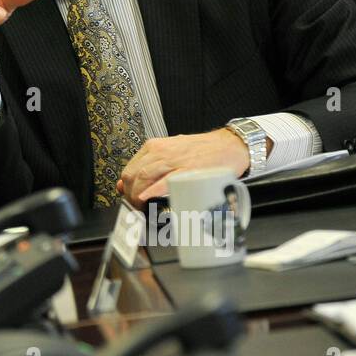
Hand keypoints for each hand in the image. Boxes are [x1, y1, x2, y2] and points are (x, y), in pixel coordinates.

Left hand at [116, 129, 249, 204]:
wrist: (229, 146)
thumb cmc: (202, 152)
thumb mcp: (171, 153)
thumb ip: (150, 166)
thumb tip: (126, 184)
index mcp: (155, 147)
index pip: (129, 170)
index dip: (126, 189)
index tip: (128, 200)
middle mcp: (161, 151)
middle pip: (132, 175)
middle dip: (130, 195)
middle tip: (135, 209)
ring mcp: (174, 160)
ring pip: (143, 178)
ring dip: (138, 197)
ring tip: (142, 210)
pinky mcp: (188, 169)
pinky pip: (164, 181)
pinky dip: (152, 192)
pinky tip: (148, 200)